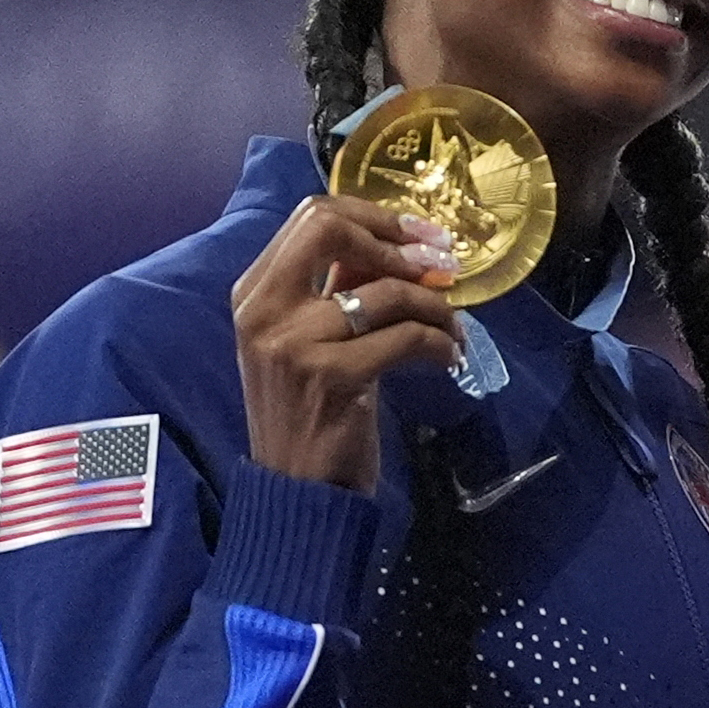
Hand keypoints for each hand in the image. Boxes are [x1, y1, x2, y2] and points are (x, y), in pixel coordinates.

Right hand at [229, 197, 466, 494]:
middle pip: (330, 229)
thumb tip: (397, 240)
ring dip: (436, 306)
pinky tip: (449, 357)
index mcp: (254, 293)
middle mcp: (263, 311)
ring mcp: (291, 343)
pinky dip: (440, 343)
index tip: (421, 235)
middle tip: (441, 268)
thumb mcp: (312, 338)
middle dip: (398, 242)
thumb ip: (337, 285)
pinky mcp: (329, 377)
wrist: (297, 490)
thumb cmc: (310, 409)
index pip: (312, 217)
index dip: (375, 216)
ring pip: (386, 290)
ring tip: (454, 327)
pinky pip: (405, 337)